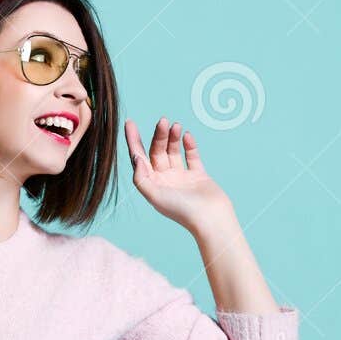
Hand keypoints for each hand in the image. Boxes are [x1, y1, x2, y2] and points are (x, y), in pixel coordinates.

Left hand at [124, 117, 233, 234]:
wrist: (211, 219)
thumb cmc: (182, 211)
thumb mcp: (155, 195)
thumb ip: (141, 178)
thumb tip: (135, 158)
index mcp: (152, 185)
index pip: (139, 158)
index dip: (133, 140)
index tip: (129, 122)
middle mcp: (164, 180)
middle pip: (157, 152)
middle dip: (158, 136)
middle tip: (162, 120)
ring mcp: (181, 178)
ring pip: (173, 152)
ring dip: (173, 138)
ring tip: (175, 125)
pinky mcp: (198, 176)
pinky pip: (192, 156)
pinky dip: (189, 145)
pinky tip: (188, 135)